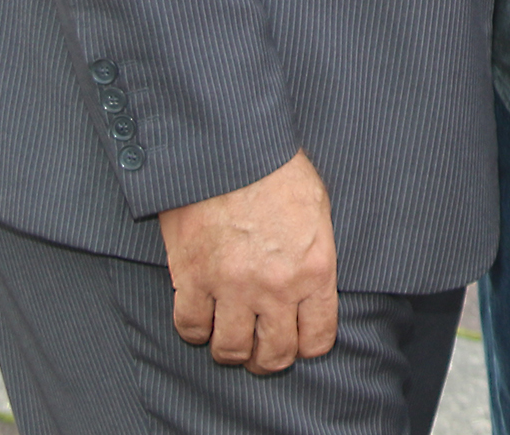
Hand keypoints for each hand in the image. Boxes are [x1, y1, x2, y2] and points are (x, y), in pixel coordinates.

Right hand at [159, 150, 336, 374]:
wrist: (231, 151)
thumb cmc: (278, 172)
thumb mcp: (318, 211)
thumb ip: (315, 255)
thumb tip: (311, 285)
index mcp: (315, 270)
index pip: (316, 337)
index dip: (307, 346)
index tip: (299, 341)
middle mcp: (276, 288)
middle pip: (274, 354)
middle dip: (270, 358)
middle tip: (263, 350)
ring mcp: (232, 287)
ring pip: (231, 350)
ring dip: (232, 349)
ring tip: (232, 337)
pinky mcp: (193, 280)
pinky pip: (191, 328)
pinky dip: (196, 329)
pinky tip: (203, 316)